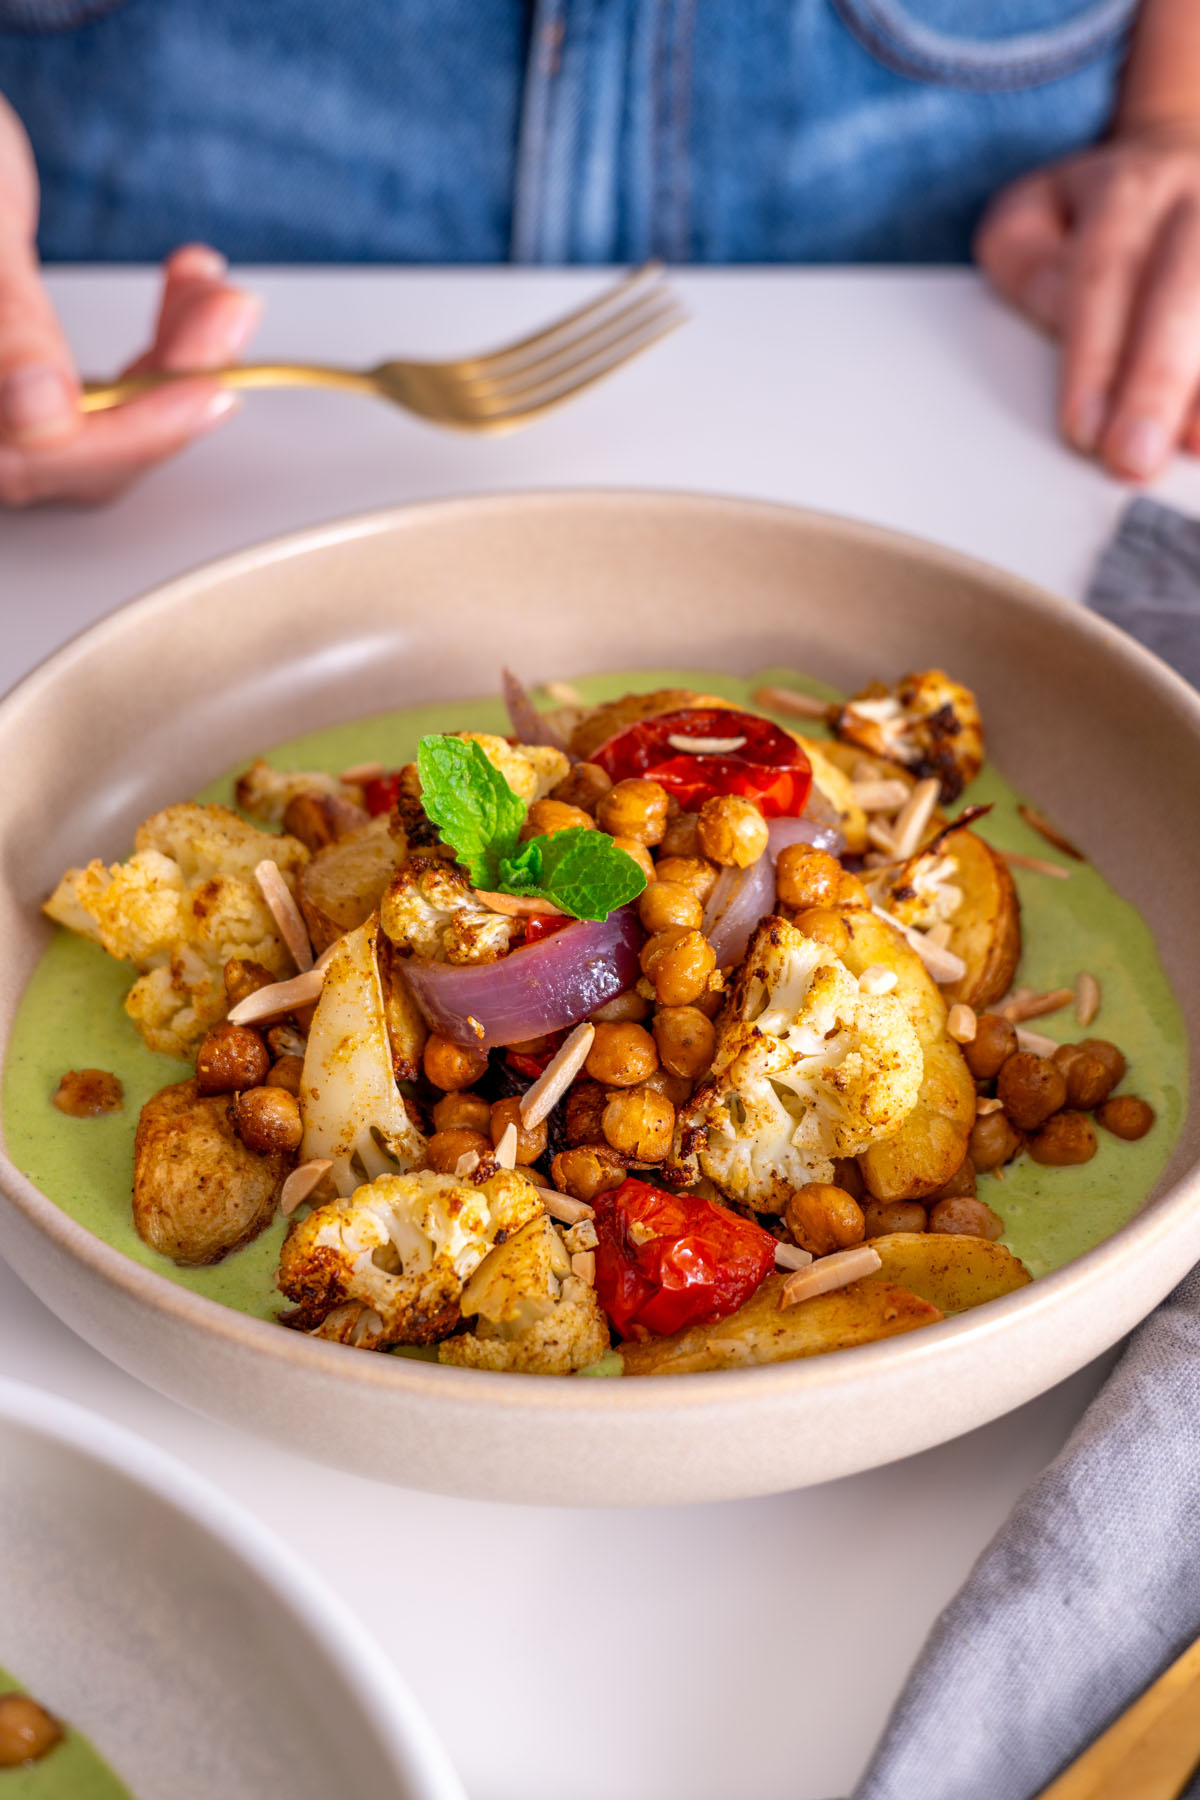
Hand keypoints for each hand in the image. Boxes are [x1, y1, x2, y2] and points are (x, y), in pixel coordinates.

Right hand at [0, 95, 259, 505]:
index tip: (207, 389)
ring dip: (175, 364)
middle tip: (229, 314)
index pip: (36, 460)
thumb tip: (42, 413)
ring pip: (99, 429)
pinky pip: (100, 396)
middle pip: (78, 456)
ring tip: (217, 293)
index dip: (129, 432)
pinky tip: (187, 290)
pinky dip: (155, 352)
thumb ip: (6, 319)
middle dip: (170, 388)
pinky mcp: (21, 388)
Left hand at [975, 121, 1199, 481]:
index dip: (1095, 358)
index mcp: (1128, 191)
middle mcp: (1199, 202)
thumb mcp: (1035, 214)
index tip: (1083, 428)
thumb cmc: (1101, 213)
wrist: (1189, 162)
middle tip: (1133, 458)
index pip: (1105, 276)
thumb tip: (1055, 314)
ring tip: (1192, 449)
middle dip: (1156, 380)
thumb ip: (1025, 263)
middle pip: (1184, 288)